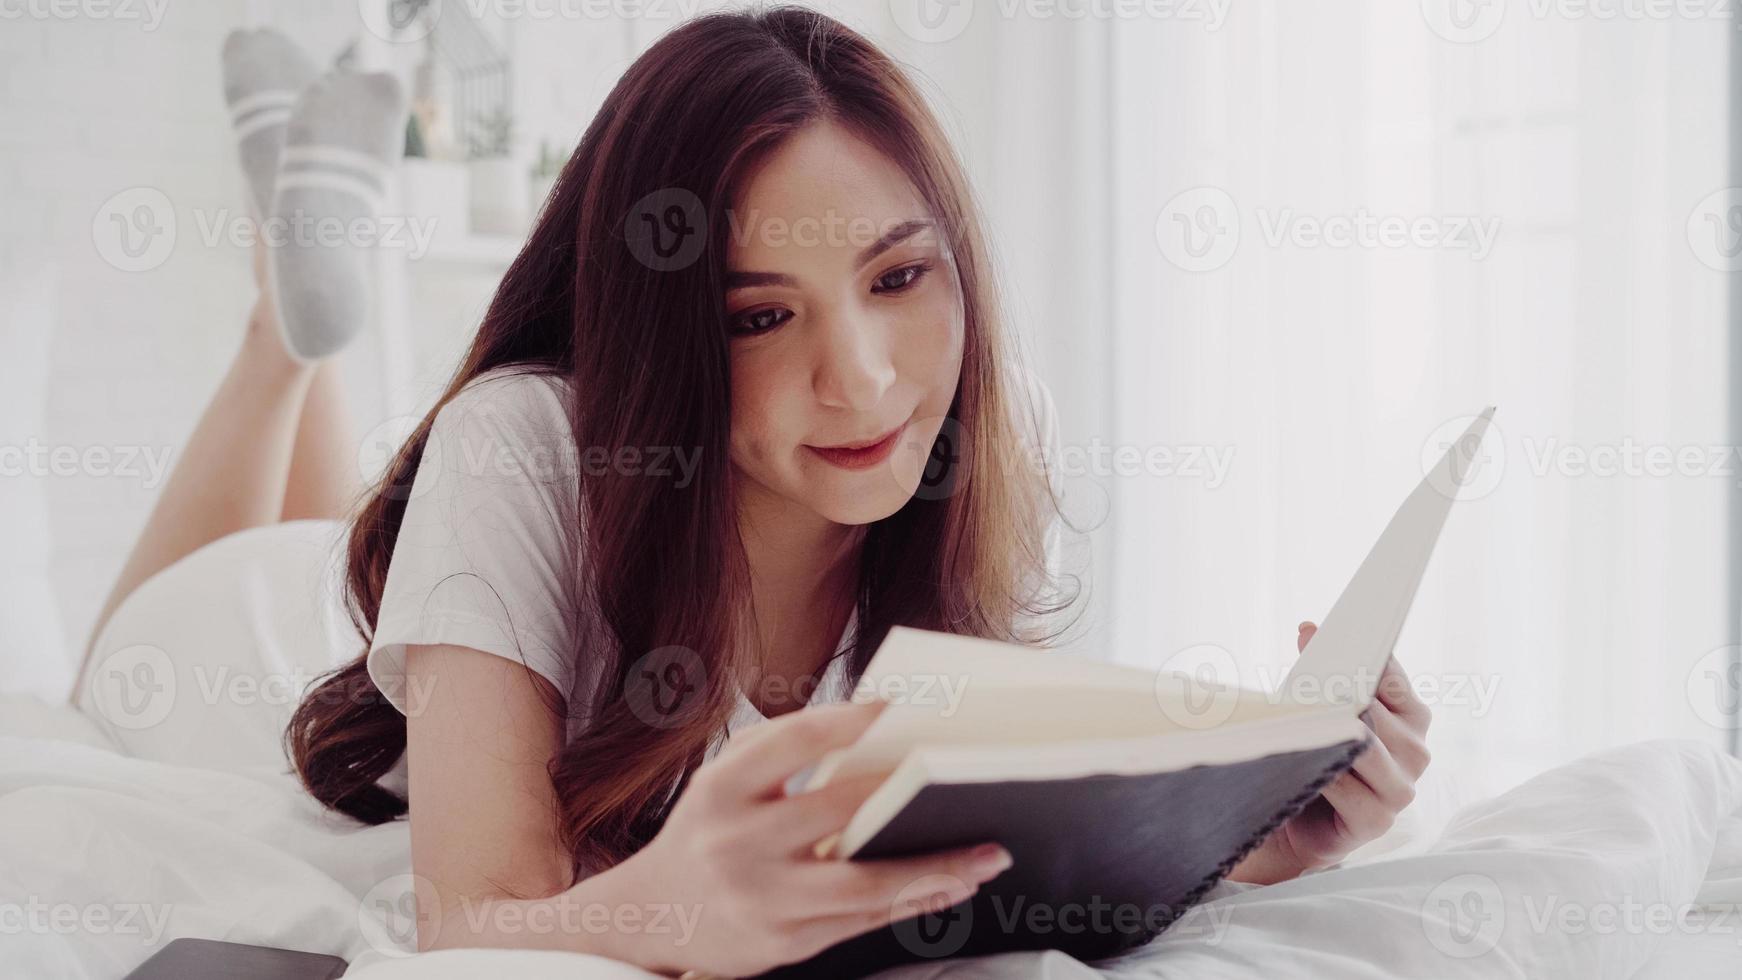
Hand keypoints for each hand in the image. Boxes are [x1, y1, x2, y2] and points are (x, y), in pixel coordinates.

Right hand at [598, 701, 1013, 976]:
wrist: (648, 917)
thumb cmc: (706, 832)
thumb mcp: (723, 781)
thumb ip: (783, 754)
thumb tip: (877, 733)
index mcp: (722, 787)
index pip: (796, 740)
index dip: (852, 719)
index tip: (904, 705)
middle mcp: (736, 842)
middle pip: (840, 809)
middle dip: (911, 793)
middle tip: (974, 778)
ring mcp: (761, 897)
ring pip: (864, 883)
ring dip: (934, 869)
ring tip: (988, 856)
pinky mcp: (782, 943)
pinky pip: (862, 921)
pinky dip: (913, 902)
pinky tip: (952, 885)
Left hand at [1228, 621, 1432, 884]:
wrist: (1298, 821)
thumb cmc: (1315, 756)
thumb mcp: (1324, 712)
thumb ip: (1326, 675)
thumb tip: (1309, 629)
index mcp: (1410, 715)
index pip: (1389, 674)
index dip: (1356, 654)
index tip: (1318, 633)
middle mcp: (1416, 749)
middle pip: (1375, 711)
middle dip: (1335, 695)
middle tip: (1301, 680)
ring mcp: (1402, 788)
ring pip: (1365, 748)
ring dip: (1329, 735)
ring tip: (1298, 722)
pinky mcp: (1378, 820)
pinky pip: (1349, 789)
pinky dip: (1323, 773)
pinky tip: (1301, 763)